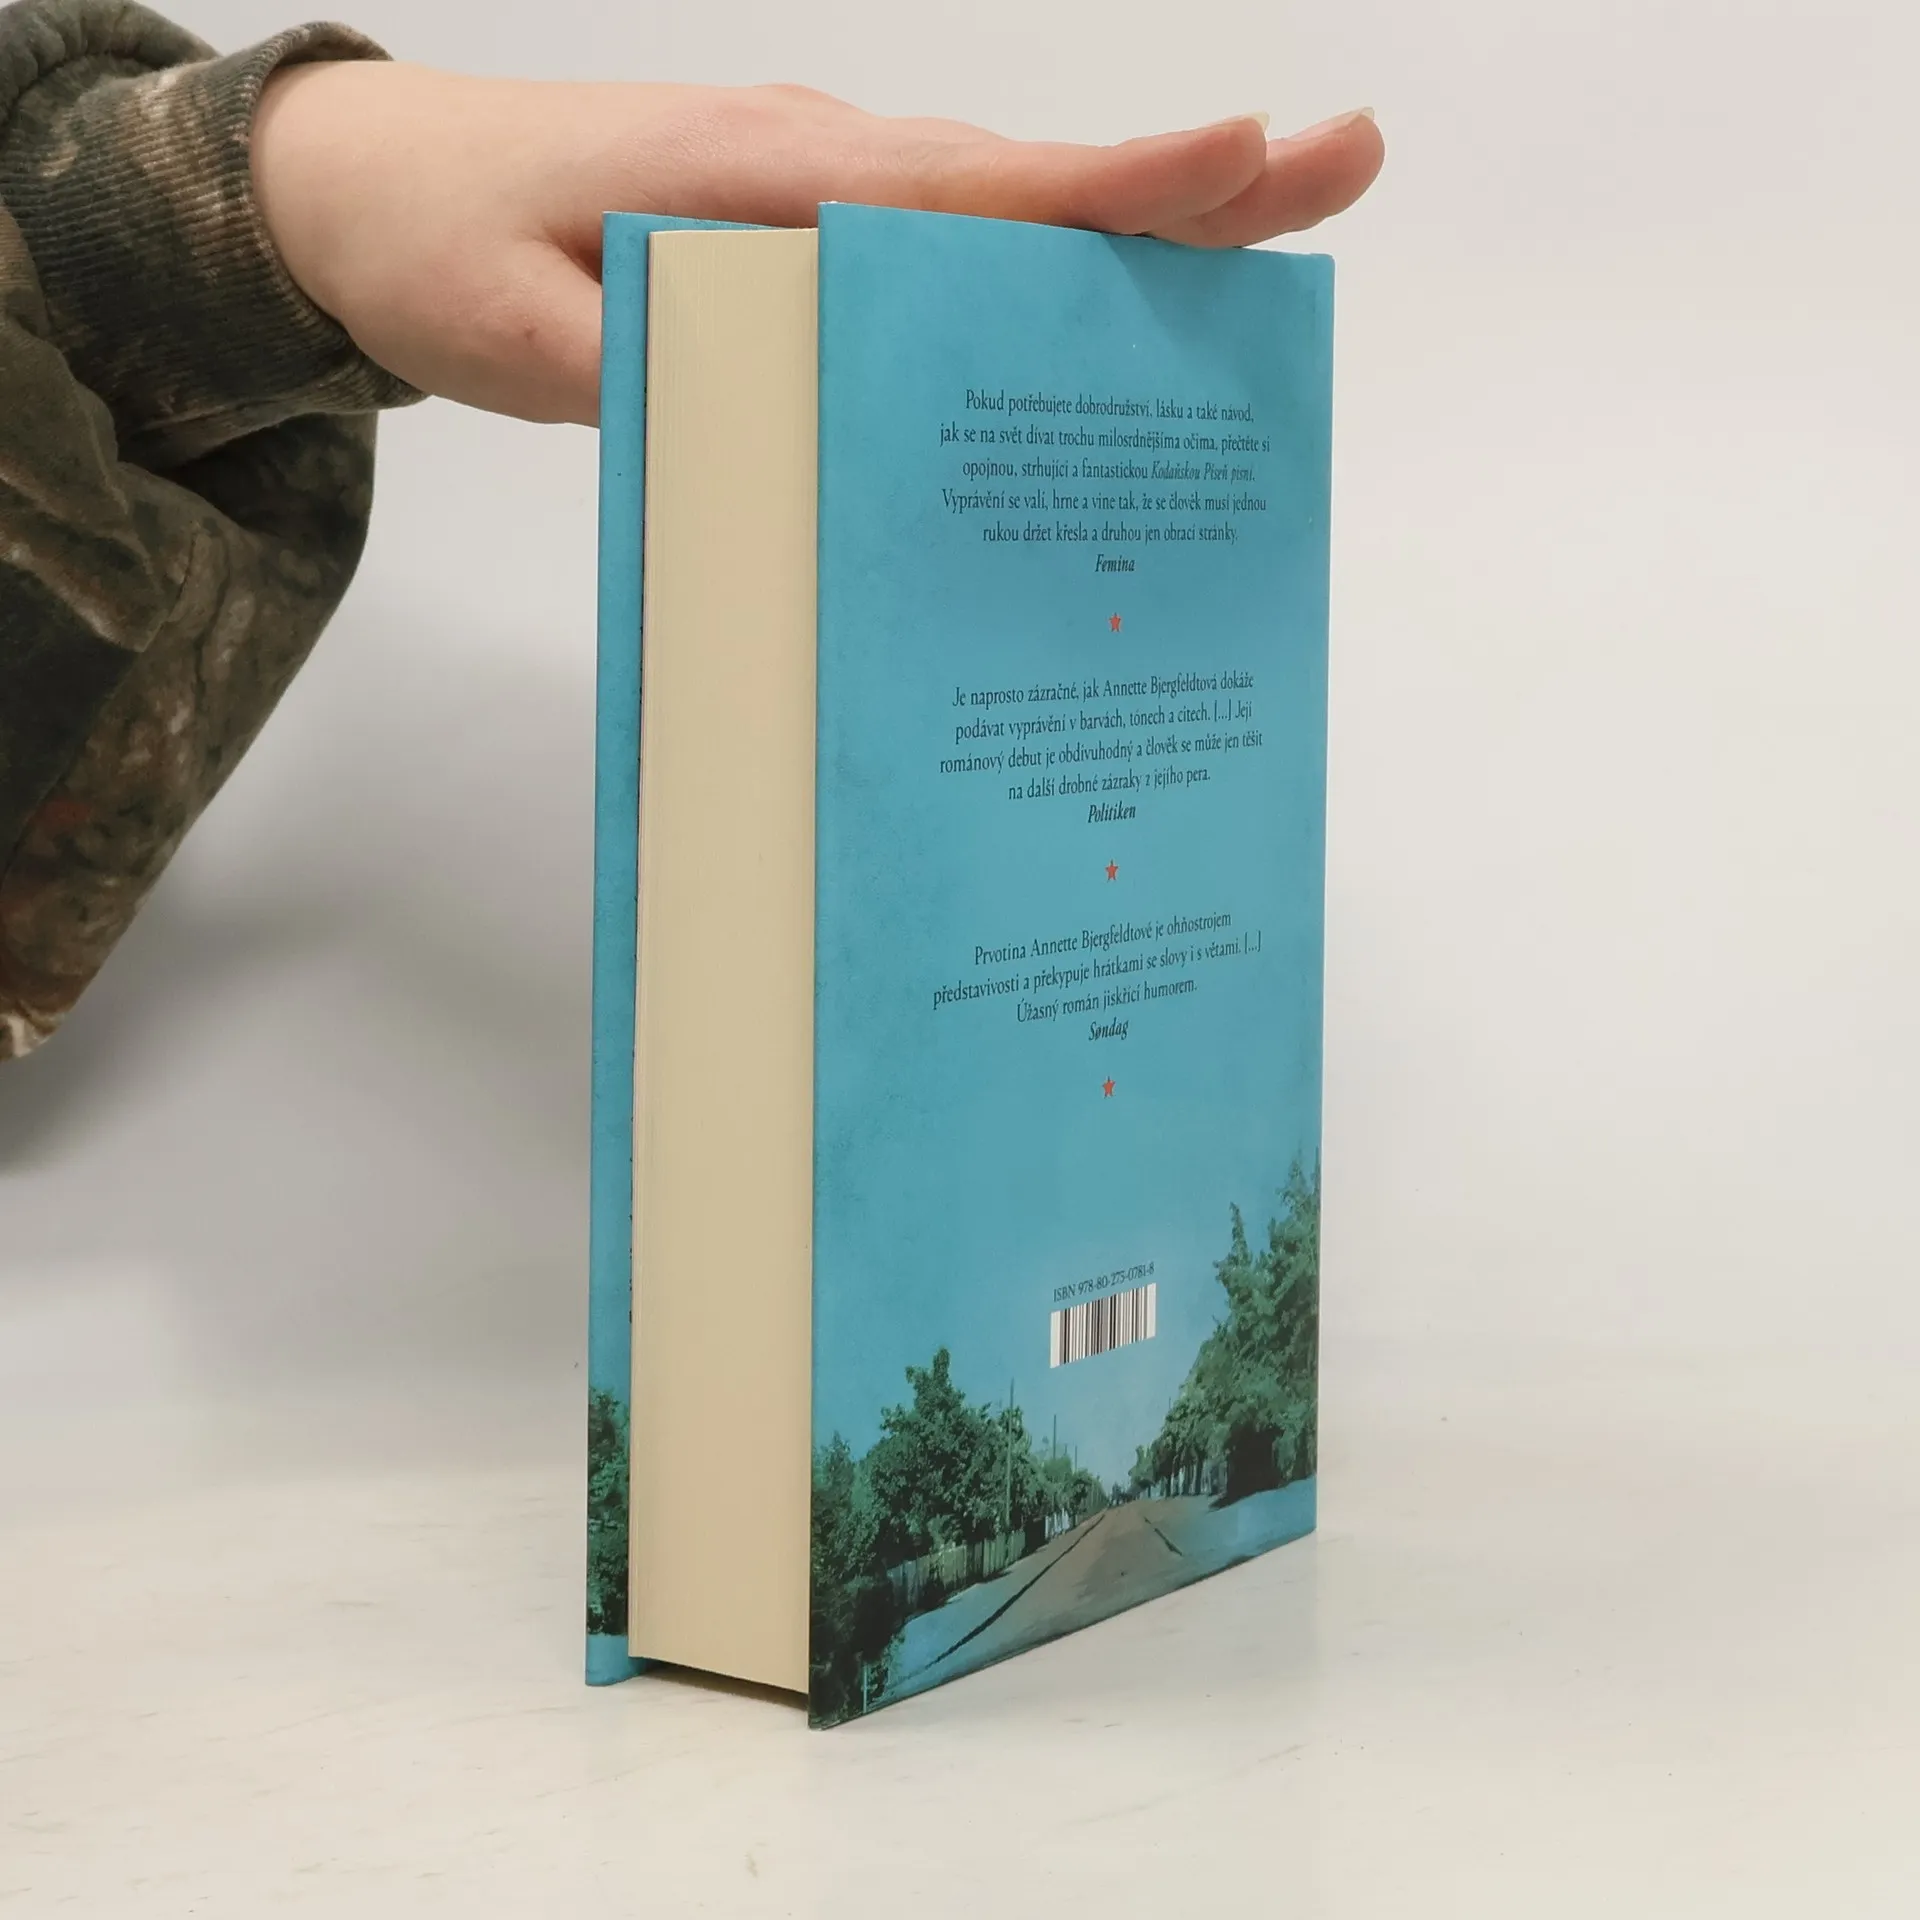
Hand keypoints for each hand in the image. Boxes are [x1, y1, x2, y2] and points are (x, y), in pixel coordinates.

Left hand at [252, 65, 1383, 426]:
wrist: (364, 185)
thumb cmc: (445, 247)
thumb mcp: (524, 340)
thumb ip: (658, 383)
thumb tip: (794, 427)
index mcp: (768, 183)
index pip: (974, 190)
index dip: (1115, 187)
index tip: (1249, 162)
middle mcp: (821, 174)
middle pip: (1031, 191)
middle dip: (1188, 190)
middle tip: (1342, 169)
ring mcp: (820, 199)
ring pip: (1003, 222)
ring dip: (1135, 236)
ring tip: (1270, 251)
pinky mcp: (805, 236)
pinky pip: (948, 260)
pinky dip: (1039, 280)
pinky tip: (1094, 331)